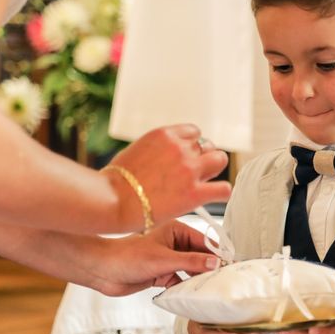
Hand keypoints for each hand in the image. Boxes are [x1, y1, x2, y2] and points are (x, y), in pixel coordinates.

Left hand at [90, 220, 220, 295]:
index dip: (217, 253)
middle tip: (224, 279)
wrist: (100, 271)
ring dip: (198, 278)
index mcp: (176, 230)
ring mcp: (168, 258)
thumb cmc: (127, 257)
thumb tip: (215, 263)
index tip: (230, 265)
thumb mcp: (163, 259)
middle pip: (200, 255)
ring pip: (191, 269)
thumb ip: (190, 261)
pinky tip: (192, 295)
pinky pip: (180, 280)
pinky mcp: (162, 273)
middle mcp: (174, 242)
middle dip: (209, 267)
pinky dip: (185, 287)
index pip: (204, 241)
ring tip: (211, 289)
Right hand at [106, 124, 231, 229]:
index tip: (186, 157)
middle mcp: (180, 148)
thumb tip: (166, 156)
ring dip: (214, 170)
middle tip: (194, 172)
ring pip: (219, 160)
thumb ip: (158, 149)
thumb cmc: (115, 181)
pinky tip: (214, 196)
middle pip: (208, 145)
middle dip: (204, 157)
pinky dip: (221, 192)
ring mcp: (189, 170)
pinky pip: (223, 189)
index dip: (191, 146)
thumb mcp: (136, 150)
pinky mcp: (195, 193)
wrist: (111, 201)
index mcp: (165, 135)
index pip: (193, 132)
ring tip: (205, 182)